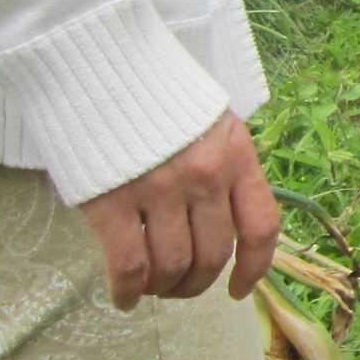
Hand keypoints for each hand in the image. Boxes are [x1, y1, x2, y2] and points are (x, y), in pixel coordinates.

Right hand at [75, 112, 279, 311]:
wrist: (97, 62)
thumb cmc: (154, 92)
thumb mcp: (210, 120)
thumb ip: (223, 165)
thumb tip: (224, 219)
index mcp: (236, 154)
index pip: (261, 226)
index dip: (256, 268)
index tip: (238, 290)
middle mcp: (205, 176)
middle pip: (214, 254)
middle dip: (197, 283)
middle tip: (179, 287)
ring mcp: (159, 189)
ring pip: (172, 265)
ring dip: (163, 288)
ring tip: (151, 288)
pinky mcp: (112, 201)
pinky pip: (129, 265)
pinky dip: (127, 290)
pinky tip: (123, 297)